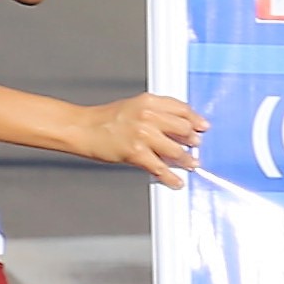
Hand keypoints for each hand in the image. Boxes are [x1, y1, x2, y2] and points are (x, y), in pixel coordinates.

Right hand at [77, 93, 205, 187]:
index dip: (195, 119)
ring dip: (187, 160)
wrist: (81, 128)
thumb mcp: (134, 106)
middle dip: (192, 139)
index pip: (182, 109)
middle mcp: (148, 116)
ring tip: (191, 163)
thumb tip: (179, 125)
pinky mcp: (136, 153)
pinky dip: (171, 177)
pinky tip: (176, 181)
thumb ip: (156, 112)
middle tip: (196, 145)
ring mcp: (143, 135)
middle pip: (184, 129)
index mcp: (149, 101)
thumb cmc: (105, 119)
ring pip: (176, 150)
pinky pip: (161, 168)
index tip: (202, 126)